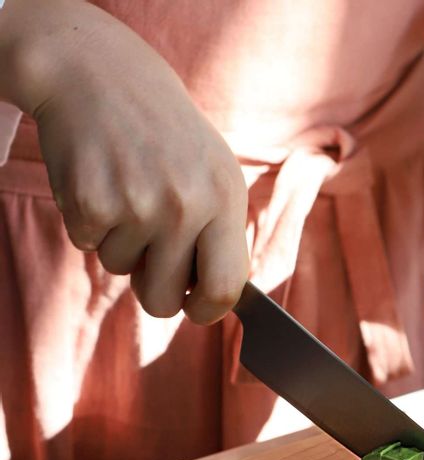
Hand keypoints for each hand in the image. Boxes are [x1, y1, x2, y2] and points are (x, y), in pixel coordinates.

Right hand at [0, 0, 248, 323]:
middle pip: (165, 301)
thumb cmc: (168, 138)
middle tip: (152, 258)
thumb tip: (220, 300)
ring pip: (122, 271)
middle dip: (156, 292)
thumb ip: (222, 237)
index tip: (196, 308)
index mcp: (225, 200)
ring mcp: (137, 205)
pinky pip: (88, 247)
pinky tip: (101, 183)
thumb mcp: (216, 176)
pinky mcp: (90, 203)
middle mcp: (185, 206)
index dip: (208, 311)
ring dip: (121, 244)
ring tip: (127, 193)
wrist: (102, 75)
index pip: (225, 289)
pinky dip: (90, 225)